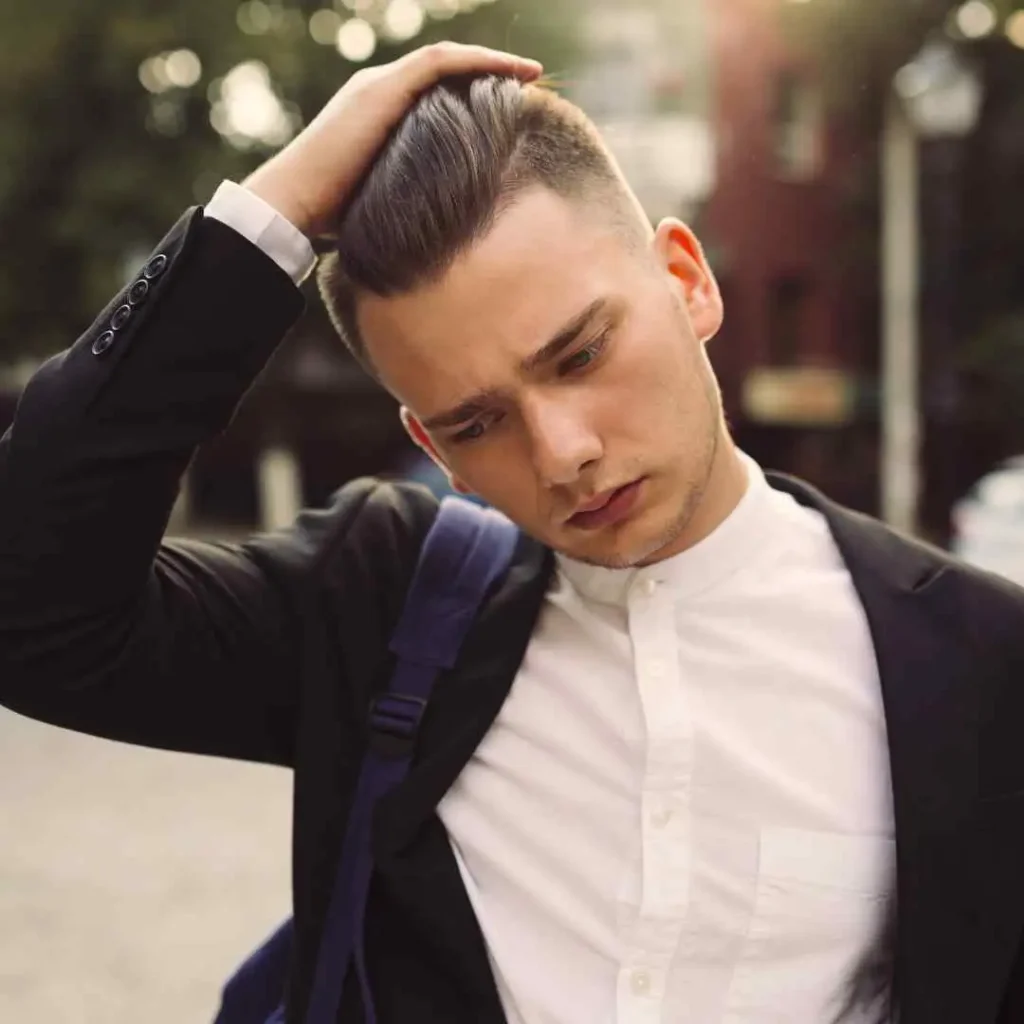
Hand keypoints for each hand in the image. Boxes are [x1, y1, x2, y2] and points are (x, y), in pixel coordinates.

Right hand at [243, 42, 542, 237]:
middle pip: (444, 71)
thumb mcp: (383, 201)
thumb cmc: (330, 219)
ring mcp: (379, 86)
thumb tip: (441, 229)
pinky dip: (477, 62)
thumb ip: (408, 197)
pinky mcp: (382, 91)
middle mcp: (378, 91)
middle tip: (529, 88)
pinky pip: (440, 63)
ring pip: (446, 60)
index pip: (433, 92)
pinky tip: (511, 72)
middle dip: (488, 75)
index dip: (473, 94)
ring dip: (490, 63)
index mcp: (378, 114)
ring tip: (530, 75)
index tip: (510, 110)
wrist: (292, 205)